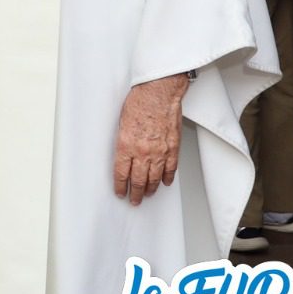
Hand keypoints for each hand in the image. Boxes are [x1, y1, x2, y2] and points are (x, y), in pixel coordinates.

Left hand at [113, 74, 188, 204]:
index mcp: (126, 145)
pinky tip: (163, 183)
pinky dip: (167, 178)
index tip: (119, 193)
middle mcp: (143, 151)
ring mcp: (160, 151)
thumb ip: (122, 140)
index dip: (120, 186)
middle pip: (138, 180)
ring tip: (147, 195)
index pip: (121, 173)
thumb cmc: (139, 102)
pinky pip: (170, 168)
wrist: (159, 92)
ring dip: (150, 189)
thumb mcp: (121, 122)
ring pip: (154, 178)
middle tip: (133, 200)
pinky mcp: (173, 148)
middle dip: (135, 193)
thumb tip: (122, 154)